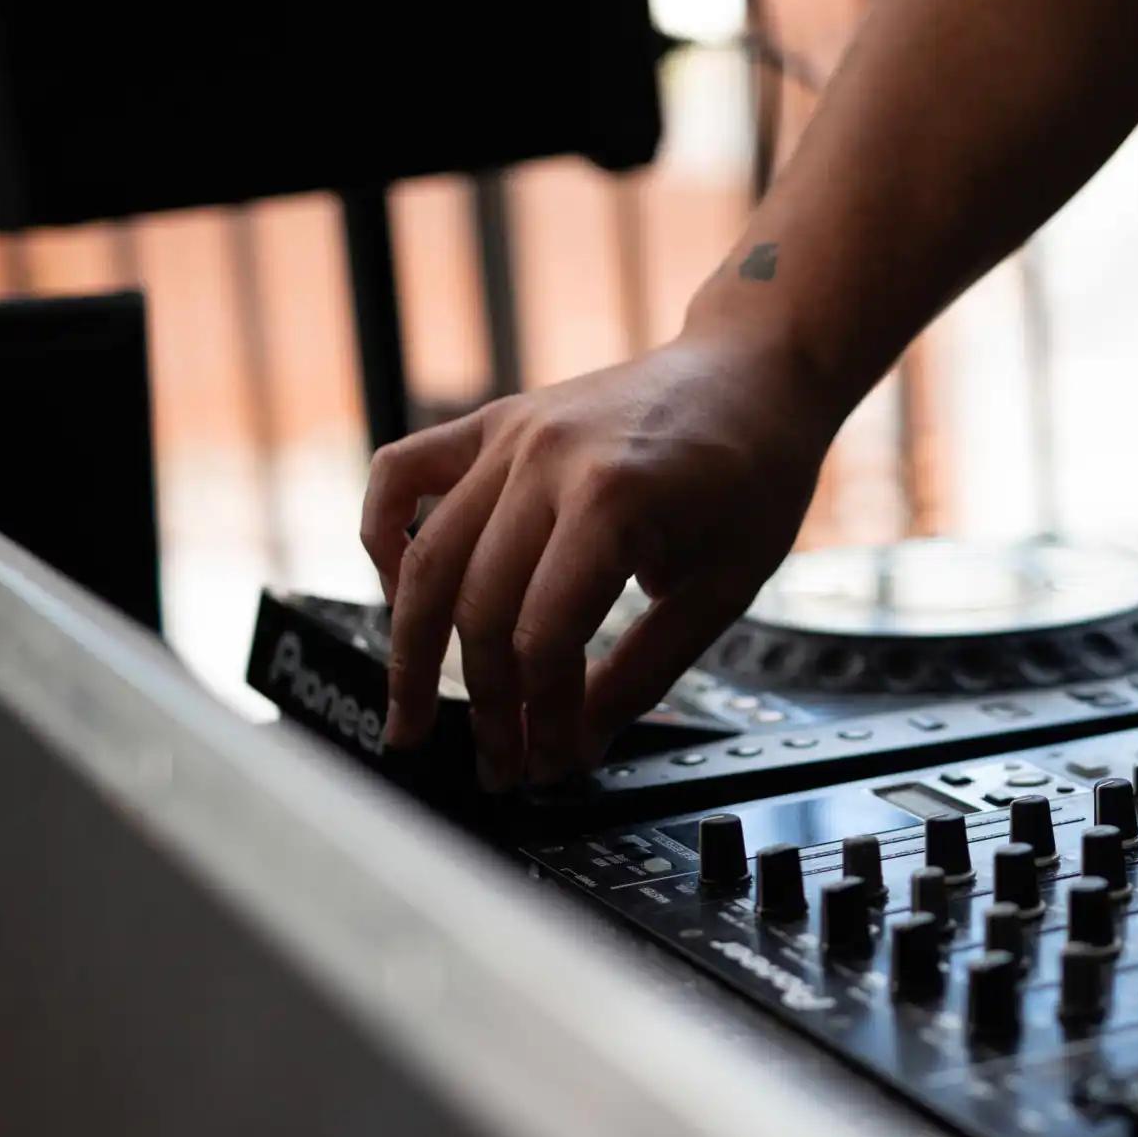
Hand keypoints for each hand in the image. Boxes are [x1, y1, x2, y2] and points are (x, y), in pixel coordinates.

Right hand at [360, 329, 835, 788]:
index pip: (542, 637)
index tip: (547, 763)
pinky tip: (399, 594)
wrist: (753, 373)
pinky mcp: (494, 422)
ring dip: (412, 648)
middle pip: (478, 607)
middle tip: (494, 763)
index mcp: (613, 500)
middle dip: (484, 702)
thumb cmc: (754, 474)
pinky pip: (402, 473)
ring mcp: (512, 435)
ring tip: (409, 714)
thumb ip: (643, 671)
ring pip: (427, 557)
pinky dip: (383, 535)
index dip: (540, 715)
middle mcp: (548, 460)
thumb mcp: (723, 588)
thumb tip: (575, 742)